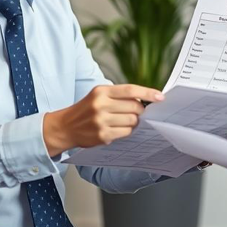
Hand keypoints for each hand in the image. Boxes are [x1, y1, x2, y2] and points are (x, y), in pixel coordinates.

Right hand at [43, 84, 162, 154]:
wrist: (65, 126)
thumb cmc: (86, 109)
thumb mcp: (98, 95)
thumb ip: (118, 96)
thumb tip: (144, 100)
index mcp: (101, 91)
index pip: (130, 90)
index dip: (148, 93)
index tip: (160, 97)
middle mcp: (101, 105)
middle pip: (134, 107)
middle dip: (141, 110)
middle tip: (139, 112)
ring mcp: (101, 121)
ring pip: (132, 121)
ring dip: (135, 122)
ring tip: (127, 121)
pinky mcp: (102, 135)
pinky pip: (125, 132)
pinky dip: (127, 130)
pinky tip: (120, 128)